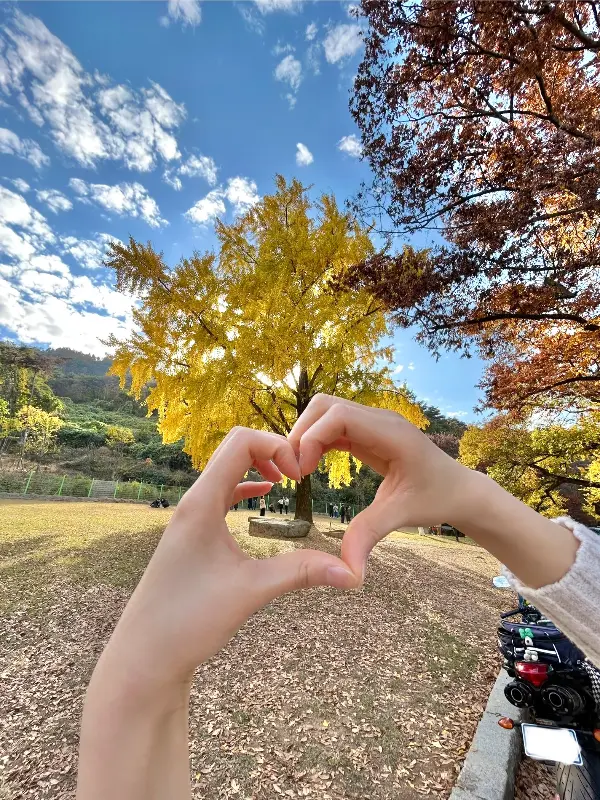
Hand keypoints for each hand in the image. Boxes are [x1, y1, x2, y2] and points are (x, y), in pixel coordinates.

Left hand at [97, 426, 356, 688]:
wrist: (144, 655)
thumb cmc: (187, 622)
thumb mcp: (251, 592)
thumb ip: (301, 573)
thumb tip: (353, 573)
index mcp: (201, 503)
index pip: (241, 442)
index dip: (277, 446)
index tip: (300, 476)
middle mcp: (192, 502)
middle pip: (234, 449)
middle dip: (271, 450)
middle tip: (301, 473)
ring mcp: (190, 518)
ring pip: (227, 470)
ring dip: (258, 466)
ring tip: (289, 477)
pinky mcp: (192, 534)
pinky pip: (221, 493)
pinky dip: (245, 486)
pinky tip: (265, 494)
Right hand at [288, 394, 474, 581]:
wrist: (458, 490)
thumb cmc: (436, 498)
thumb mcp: (401, 515)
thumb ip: (369, 535)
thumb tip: (348, 573)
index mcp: (390, 432)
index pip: (338, 415)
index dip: (311, 438)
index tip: (302, 472)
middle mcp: (380, 419)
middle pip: (325, 406)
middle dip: (302, 432)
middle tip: (293, 471)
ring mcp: (373, 422)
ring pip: (325, 412)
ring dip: (306, 435)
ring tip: (298, 470)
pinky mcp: (368, 431)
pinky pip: (333, 425)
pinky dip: (316, 440)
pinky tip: (310, 466)